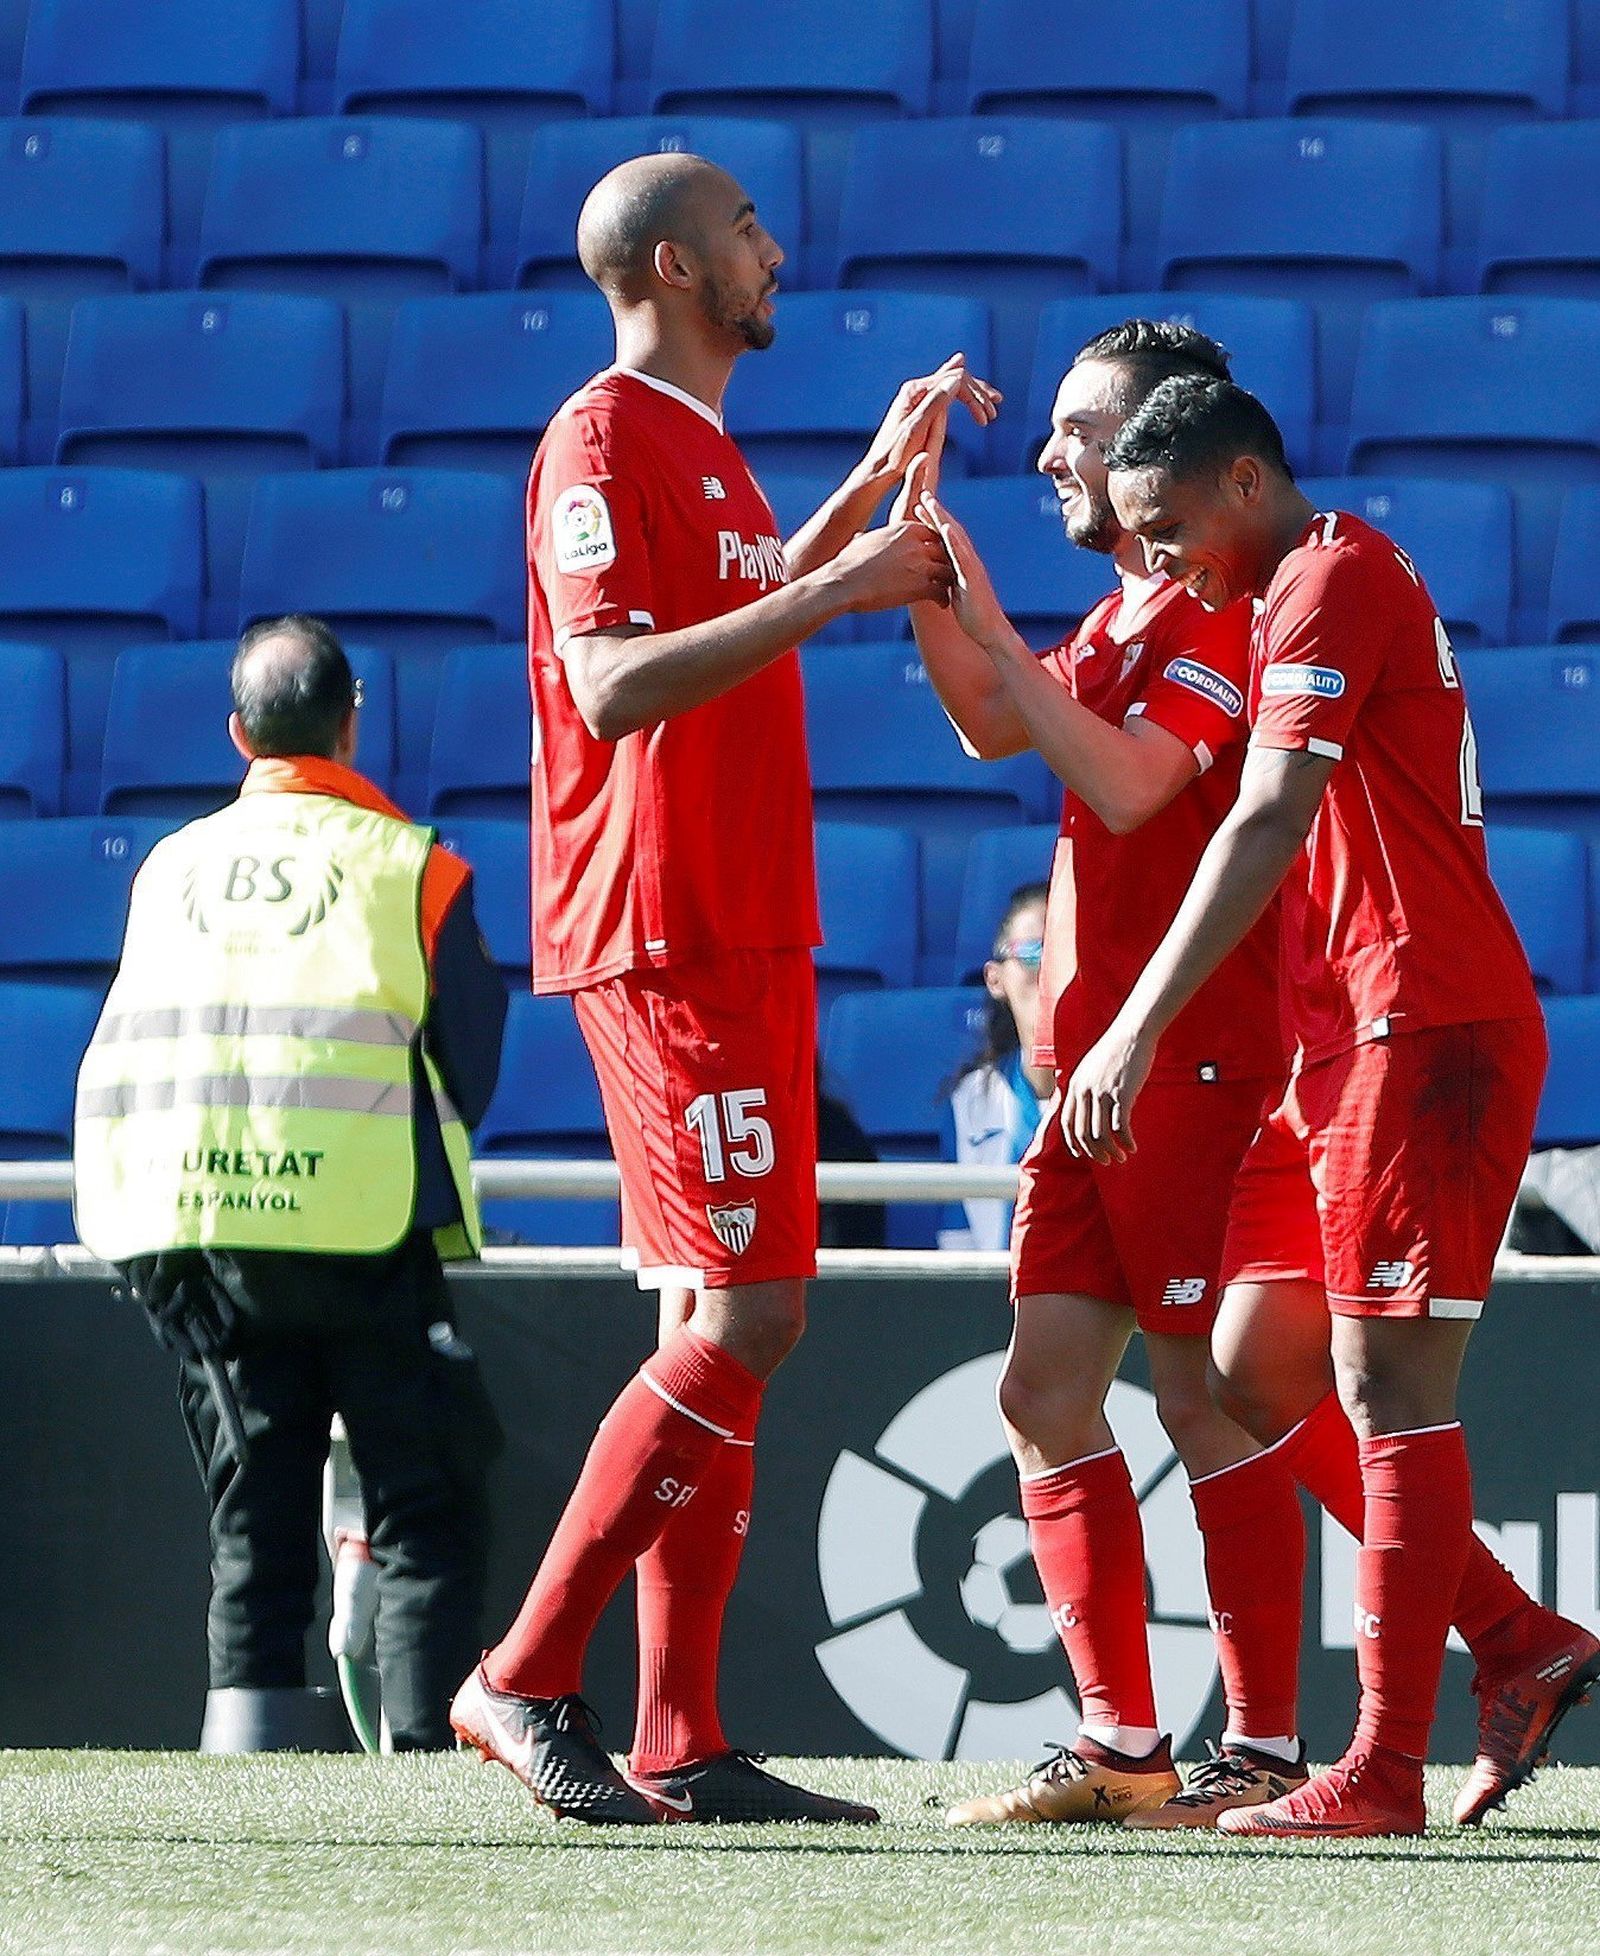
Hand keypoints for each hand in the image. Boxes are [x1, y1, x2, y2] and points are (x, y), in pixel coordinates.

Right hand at [829, 519, 956, 613]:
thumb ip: (872, 537)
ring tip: (949, 590)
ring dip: (949, 580)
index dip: (935, 545)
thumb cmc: (846, 564)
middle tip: (949, 574)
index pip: (932, 531)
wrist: (842, 584)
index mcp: (904, 528)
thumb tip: (860, 535)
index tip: (936, 556)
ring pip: (947, 569)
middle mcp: (916, 543)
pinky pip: (941, 591)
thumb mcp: (861, 541)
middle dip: (947, 562)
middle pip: (944, 549)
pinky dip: (943, 598)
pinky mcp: (919, 586)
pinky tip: (941, 604)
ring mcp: (920, 564)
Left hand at [856, 354, 1001, 494]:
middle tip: (996, 405)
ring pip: (951, 386)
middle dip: (977, 391)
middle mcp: (915, 389)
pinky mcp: (919, 409)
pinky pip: (945, 395)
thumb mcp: (917, 429)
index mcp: (914, 390)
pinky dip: (962, 397)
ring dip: (973, 394)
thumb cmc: (895, 455)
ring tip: (992, 404)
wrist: (878, 470)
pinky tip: (972, 398)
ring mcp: (917, 398)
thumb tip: (957, 379)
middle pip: (954, 379)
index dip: (974, 395)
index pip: (954, 380)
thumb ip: (936, 402)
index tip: (987, 416)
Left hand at [916, 489, 1013, 648]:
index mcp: (961, 564)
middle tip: (921, 492)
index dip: (933, 521)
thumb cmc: (973, 616)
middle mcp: (967, 561)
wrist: (990, 632)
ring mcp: (971, 567)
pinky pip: (962, 556)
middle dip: (936, 511)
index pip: (945, 538)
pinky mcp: (973, 577)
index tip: (919, 505)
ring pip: (955, 538)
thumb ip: (948, 580)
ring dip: (943, 518)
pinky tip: (945, 527)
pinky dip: (954, 540)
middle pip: (950, 530)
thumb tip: (938, 575)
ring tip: (930, 501)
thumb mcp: (955, 593)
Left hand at [1060, 1020, 1154, 1164]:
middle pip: (1083, 1133)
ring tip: (1121, 1157)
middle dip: (1094, 1152)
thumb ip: (1085, 1086)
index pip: (1067, 1122)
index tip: (1083, 1154)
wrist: (1132, 1033)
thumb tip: (1086, 1108)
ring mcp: (1102, 1093)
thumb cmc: (1115, 1050)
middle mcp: (1084, 1091)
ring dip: (1111, 1150)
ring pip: (1101, 1134)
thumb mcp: (1090, 1067)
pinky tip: (1132, 1147)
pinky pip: (1120, 1127)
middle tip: (1106, 1161)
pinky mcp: (1122, 1094)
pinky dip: (1126, 1141)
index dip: (1073, 1142)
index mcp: (1074, 1085)